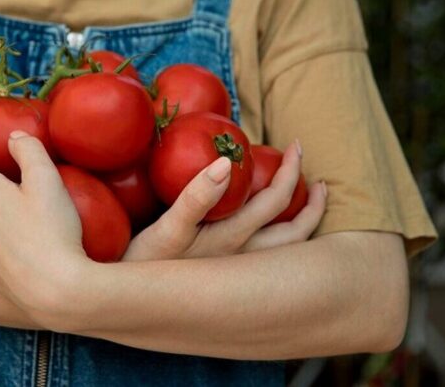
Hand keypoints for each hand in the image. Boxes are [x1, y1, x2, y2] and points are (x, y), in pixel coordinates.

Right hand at [123, 141, 326, 260]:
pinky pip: (266, 258)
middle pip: (294, 234)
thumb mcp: (167, 229)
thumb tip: (226, 163)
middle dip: (311, 205)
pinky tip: (267, 230)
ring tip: (308, 203)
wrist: (127, 299)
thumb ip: (196, 197)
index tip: (295, 146)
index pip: (276, 203)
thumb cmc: (143, 263)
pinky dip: (279, 240)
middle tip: (318, 180)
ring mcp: (235, 272)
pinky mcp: (223, 278)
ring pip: (284, 251)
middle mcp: (242, 260)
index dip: (290, 172)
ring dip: (302, 225)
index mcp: (233, 242)